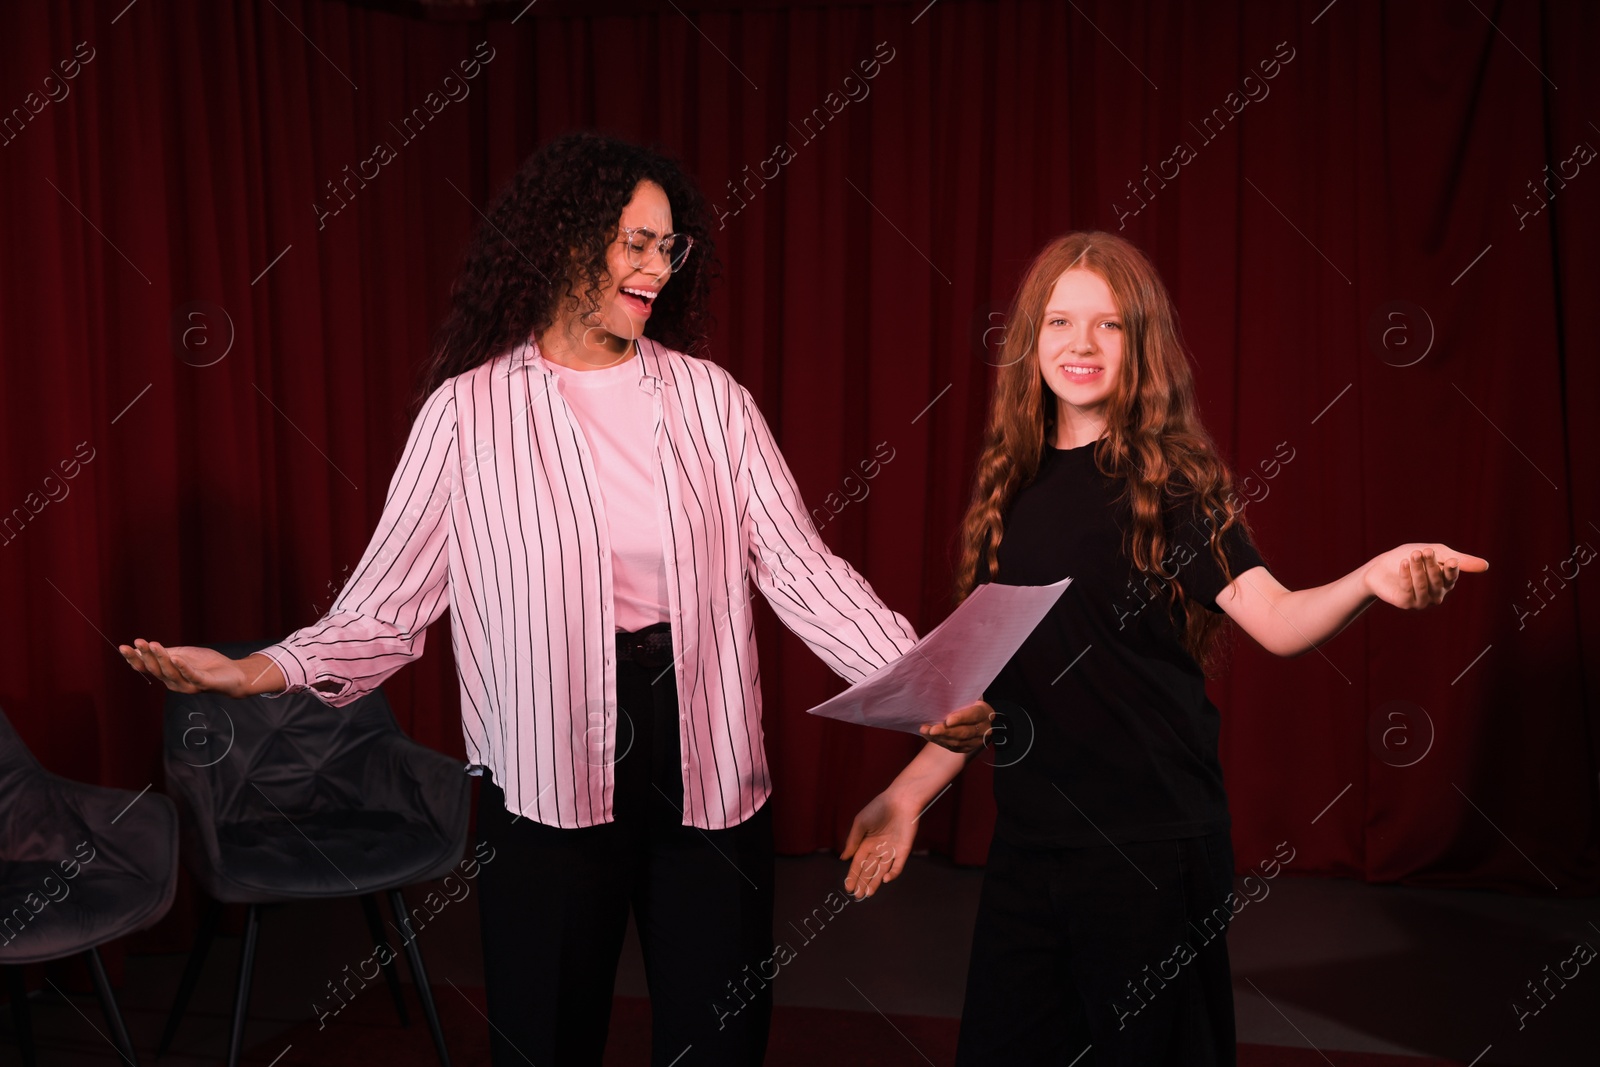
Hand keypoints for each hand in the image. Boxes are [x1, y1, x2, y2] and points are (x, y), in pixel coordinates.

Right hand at [119, 639, 262, 697]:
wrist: (233, 674)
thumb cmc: (207, 664)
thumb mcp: (184, 654)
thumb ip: (167, 653)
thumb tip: (145, 648)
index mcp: (168, 674)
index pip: (148, 667)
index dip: (135, 658)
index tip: (124, 646)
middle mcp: (174, 682)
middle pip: (156, 669)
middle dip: (145, 656)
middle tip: (137, 643)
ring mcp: (188, 685)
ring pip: (170, 672)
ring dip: (161, 658)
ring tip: (154, 645)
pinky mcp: (203, 684)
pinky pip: (191, 675)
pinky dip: (183, 667)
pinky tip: (176, 658)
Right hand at [841, 790, 916, 899]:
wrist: (900, 800)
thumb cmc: (878, 808)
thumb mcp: (860, 823)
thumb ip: (853, 841)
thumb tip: (843, 858)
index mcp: (866, 843)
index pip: (858, 863)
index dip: (853, 875)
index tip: (848, 887)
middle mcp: (878, 850)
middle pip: (869, 870)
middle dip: (862, 882)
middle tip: (857, 895)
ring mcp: (891, 851)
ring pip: (882, 871)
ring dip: (875, 883)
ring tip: (868, 893)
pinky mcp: (904, 851)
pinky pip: (898, 866)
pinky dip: (893, 873)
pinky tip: (885, 880)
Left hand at [919, 699, 993, 753]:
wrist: (976, 716)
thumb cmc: (968, 701)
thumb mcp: (969, 695)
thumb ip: (960, 694)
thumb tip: (942, 689)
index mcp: (985, 712)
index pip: (973, 715)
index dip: (961, 718)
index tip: (947, 720)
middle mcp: (984, 728)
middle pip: (964, 732)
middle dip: (946, 731)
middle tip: (931, 730)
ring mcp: (977, 740)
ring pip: (958, 742)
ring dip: (940, 737)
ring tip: (925, 731)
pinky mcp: (968, 747)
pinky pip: (953, 747)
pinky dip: (940, 741)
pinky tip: (929, 736)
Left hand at [1362, 543, 1487, 608]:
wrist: (1380, 566)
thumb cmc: (1410, 557)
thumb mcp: (1436, 553)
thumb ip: (1460, 560)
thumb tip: (1486, 566)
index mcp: (1445, 582)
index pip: (1452, 577)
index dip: (1451, 569)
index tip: (1449, 559)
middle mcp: (1436, 594)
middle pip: (1437, 580)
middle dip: (1431, 565)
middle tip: (1425, 550)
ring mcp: (1421, 601)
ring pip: (1423, 585)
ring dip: (1418, 569)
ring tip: (1414, 554)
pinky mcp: (1405, 603)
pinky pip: (1408, 589)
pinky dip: (1406, 574)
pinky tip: (1404, 563)